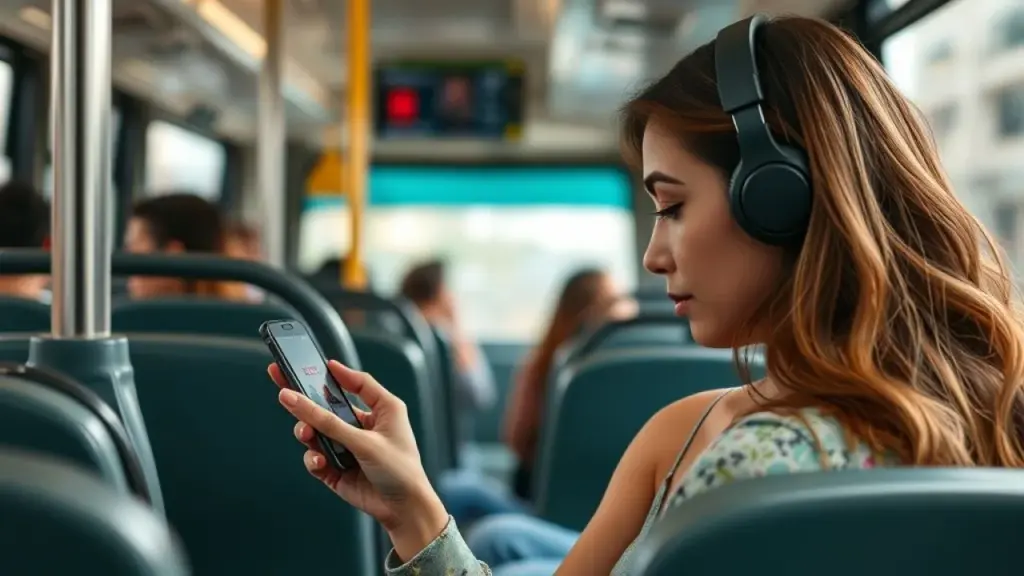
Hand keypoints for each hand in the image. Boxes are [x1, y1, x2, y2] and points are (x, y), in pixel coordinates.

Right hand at [268, 360, 448, 559]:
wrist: (403, 510)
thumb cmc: (399, 469)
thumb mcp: (364, 440)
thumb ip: (328, 421)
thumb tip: (296, 398)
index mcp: (381, 410)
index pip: (356, 384)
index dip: (338, 373)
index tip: (317, 363)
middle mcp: (363, 425)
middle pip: (327, 405)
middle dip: (304, 397)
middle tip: (280, 381)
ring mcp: (348, 447)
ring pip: (316, 431)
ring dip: (307, 431)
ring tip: (305, 434)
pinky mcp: (337, 469)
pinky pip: (316, 457)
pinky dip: (314, 458)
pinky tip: (319, 461)